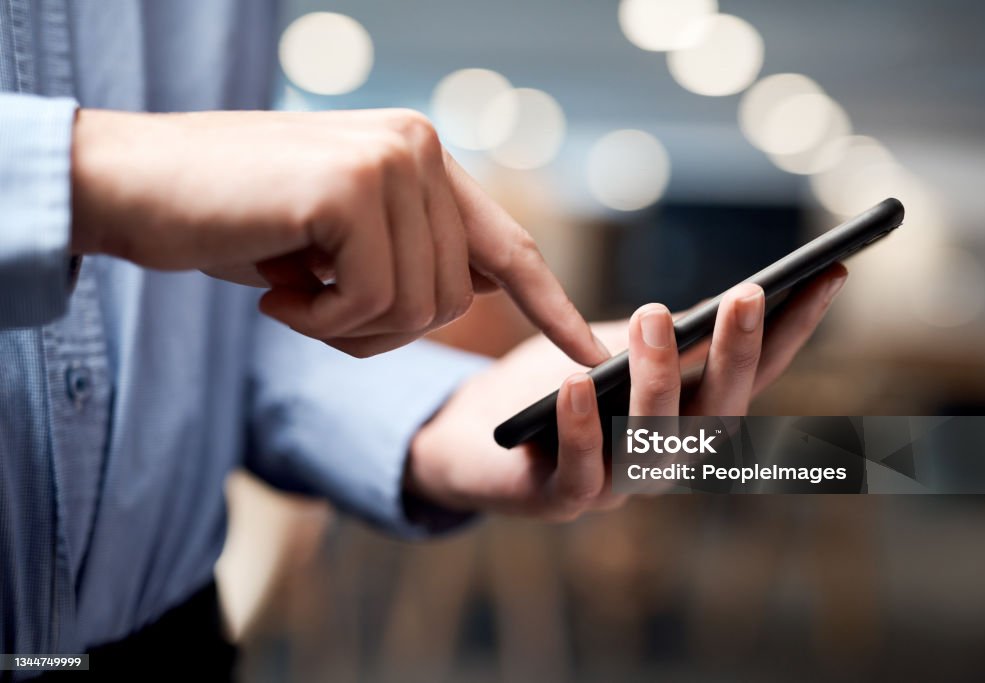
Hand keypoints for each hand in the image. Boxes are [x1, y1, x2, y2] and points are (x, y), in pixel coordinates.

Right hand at [70, 108, 607, 363]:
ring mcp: (391, 160)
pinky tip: (278, 289)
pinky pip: (372, 302)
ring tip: (292, 289)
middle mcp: (420, 148)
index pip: (504, 248)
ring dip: (348, 325)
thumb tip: (474, 291)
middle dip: (382, 329)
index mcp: (424, 160)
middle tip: (315, 306)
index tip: (586, 354)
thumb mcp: (339, 245)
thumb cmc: (237, 221)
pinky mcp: (352, 185)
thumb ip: (410, 257)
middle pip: (453, 299)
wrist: (136, 185)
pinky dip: (322, 320)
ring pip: (419, 308)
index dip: (547, 306)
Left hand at [407, 266, 847, 519]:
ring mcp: (616, 486)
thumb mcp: (614, 349)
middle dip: (736, 355)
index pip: (753, 376)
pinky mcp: (559, 501)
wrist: (478, 440)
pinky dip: (581, 429)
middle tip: (748, 294)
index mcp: (687, 420)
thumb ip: (663, 340)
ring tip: (652, 317)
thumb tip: (727, 304)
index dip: (793, 333)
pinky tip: (577, 383)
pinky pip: (579, 474)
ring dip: (657, 381)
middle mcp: (665, 459)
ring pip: (652, 445)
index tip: (829, 276)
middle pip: (716, 415)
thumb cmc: (556, 389)